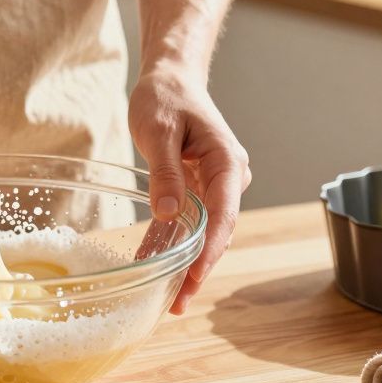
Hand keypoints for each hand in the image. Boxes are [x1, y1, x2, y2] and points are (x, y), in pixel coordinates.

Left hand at [129, 60, 250, 314]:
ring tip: (171, 302)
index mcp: (226, 163)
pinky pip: (186, 222)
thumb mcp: (158, 131)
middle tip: (179, 303)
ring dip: (186, 264)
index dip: (209, 250)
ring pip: (203, 233)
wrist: (171, 78)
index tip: (195, 276)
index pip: (223, 214)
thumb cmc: (165, 98)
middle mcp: (227, 179)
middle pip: (217, 231)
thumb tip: (168, 214)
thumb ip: (165, 173)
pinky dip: (171, 245)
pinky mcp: (197, 189)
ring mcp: (214, 186)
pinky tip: (153, 266)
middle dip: (200, 268)